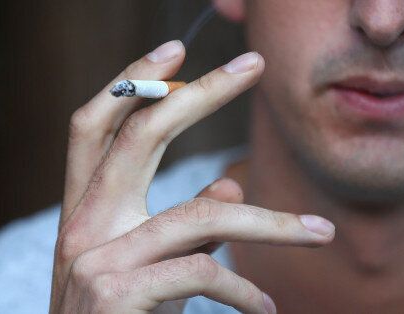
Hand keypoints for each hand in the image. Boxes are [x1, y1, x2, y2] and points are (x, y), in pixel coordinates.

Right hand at [49, 40, 334, 313]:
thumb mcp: (148, 271)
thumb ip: (186, 226)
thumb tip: (228, 186)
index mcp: (86, 212)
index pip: (96, 127)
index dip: (130, 82)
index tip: (176, 52)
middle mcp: (82, 226)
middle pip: (140, 136)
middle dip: (199, 94)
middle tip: (253, 65)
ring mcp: (96, 259)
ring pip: (201, 214)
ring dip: (273, 225)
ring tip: (321, 234)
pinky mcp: (119, 295)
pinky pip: (205, 273)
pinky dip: (246, 292)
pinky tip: (267, 310)